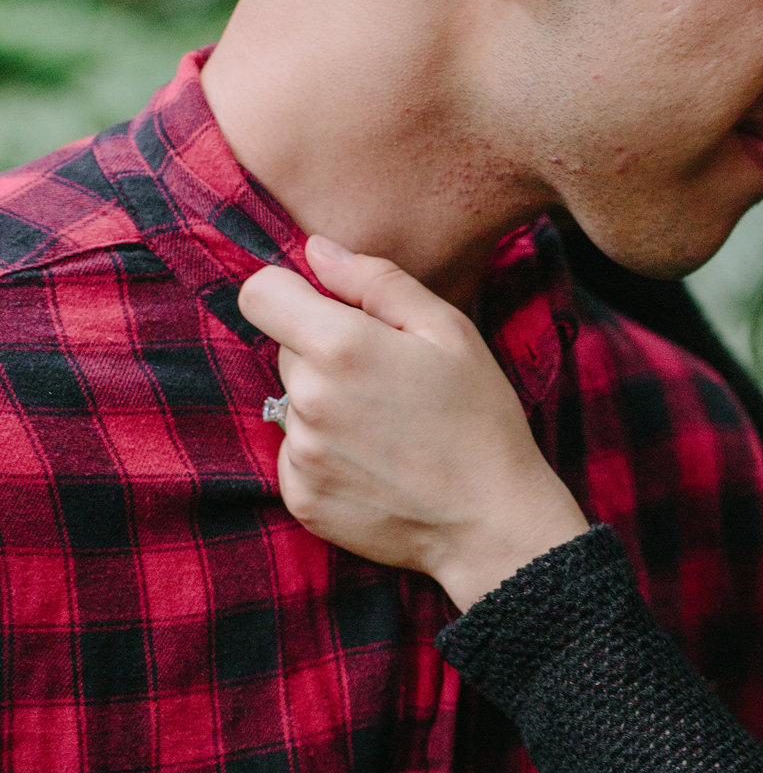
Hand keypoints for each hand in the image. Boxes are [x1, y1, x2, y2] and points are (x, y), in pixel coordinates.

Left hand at [237, 235, 588, 608]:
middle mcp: (308, 400)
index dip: (291, 294)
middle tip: (386, 383)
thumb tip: (317, 250)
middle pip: (284, 350)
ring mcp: (300, 455)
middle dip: (323, 354)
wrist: (493, 522)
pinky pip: (296, 456)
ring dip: (325, 407)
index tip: (329, 312)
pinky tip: (376, 466)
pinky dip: (326, 457)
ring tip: (387, 430)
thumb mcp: (448, 331)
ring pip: (292, 404)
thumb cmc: (480, 419)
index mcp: (340, 346)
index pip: (260, 293)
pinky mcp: (301, 499)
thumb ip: (376, 281)